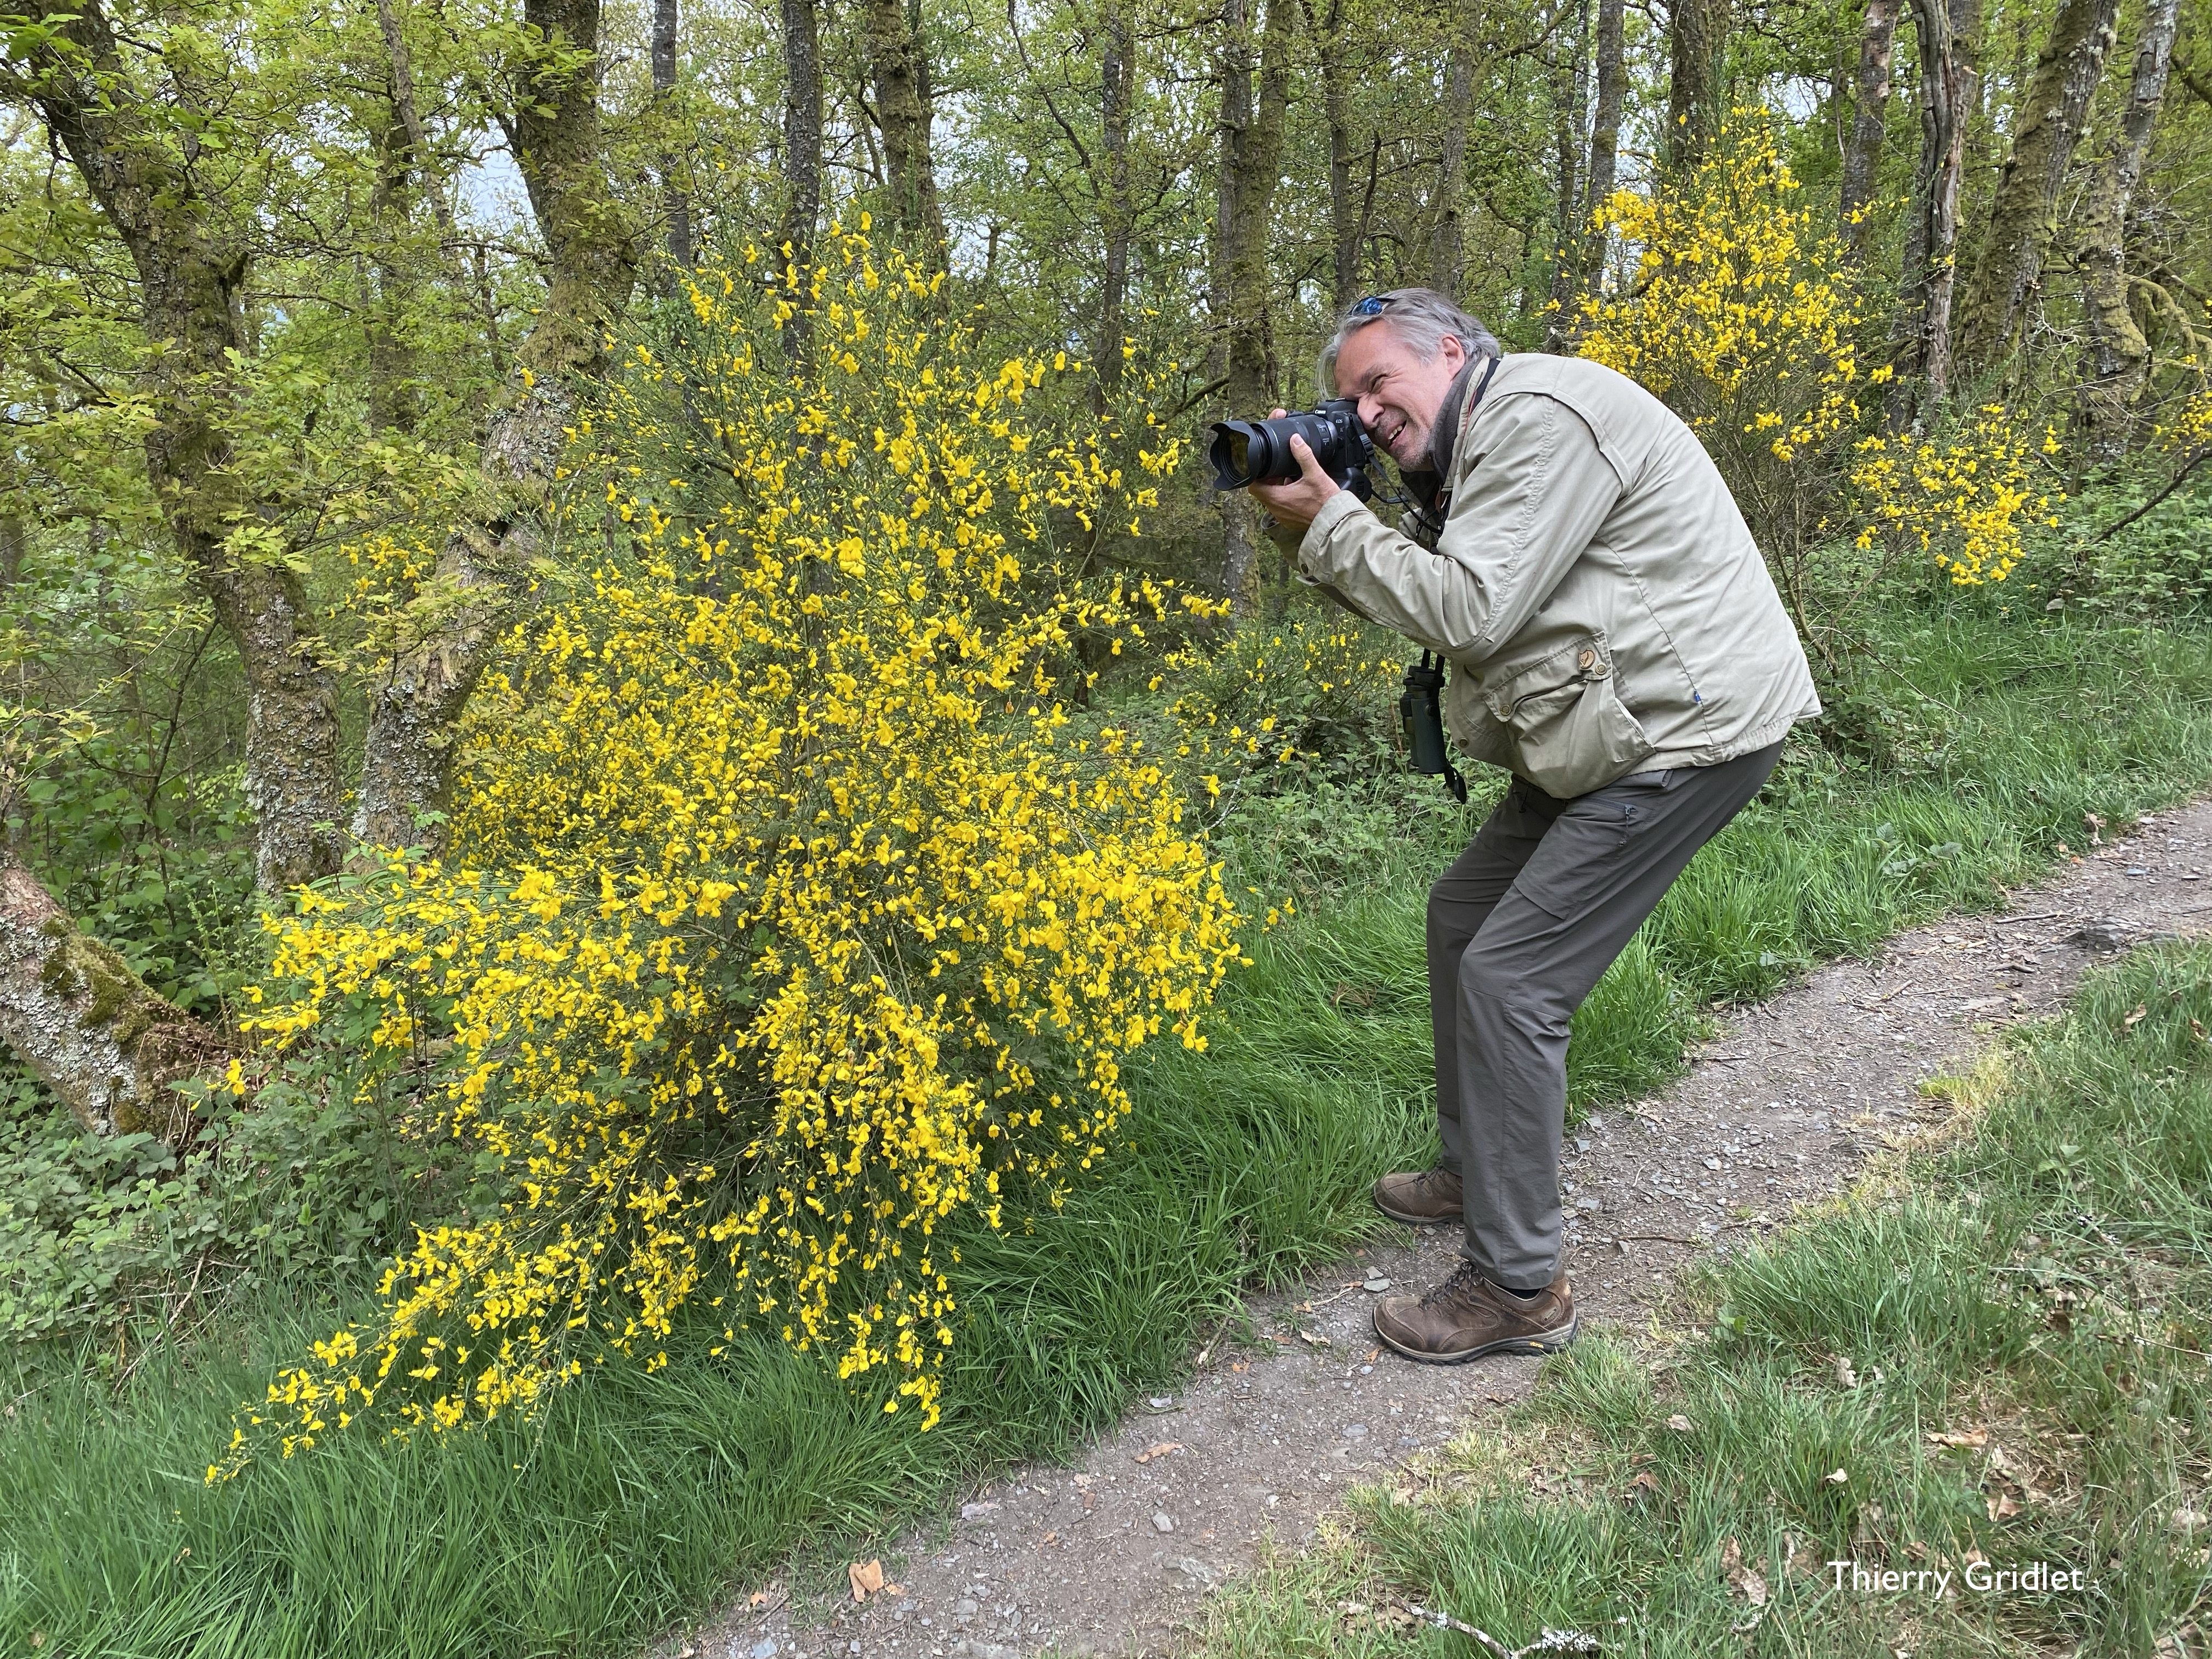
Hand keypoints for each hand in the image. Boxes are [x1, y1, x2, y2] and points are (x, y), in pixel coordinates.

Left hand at [1249, 410, 1340, 531]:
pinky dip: (1285, 500)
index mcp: (1277, 498)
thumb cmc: (1325, 500)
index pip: (1254, 487)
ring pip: (1272, 501)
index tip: (1264, 469)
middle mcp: (1276, 510)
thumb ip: (1303, 455)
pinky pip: (1282, 509)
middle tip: (1277, 472)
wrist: (1336, 520)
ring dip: (1277, 490)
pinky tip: (1297, 493)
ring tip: (1289, 480)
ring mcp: (1283, 517)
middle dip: (1268, 482)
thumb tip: (1295, 440)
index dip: (1256, 476)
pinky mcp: (1290, 522)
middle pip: (1262, 493)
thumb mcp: (1314, 474)